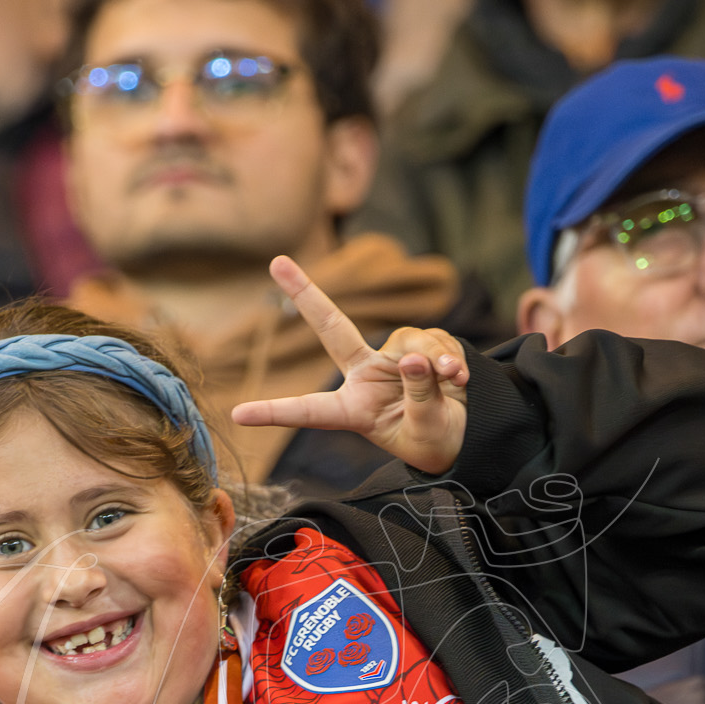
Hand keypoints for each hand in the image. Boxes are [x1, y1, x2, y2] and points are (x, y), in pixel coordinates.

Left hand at [230, 256, 469, 471]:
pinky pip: (436, 341)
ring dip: (434, 359)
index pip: (310, 411)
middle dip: (306, 293)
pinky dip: (450, 357)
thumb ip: (419, 395)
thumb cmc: (435, 441)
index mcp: (352, 410)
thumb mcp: (425, 430)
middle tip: (277, 262)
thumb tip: (416, 357)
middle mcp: (365, 377)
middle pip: (333, 328)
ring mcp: (391, 358)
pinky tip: (458, 378)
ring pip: (410, 340)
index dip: (275, 413)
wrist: (466, 435)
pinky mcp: (421, 347)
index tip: (238, 414)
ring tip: (452, 381)